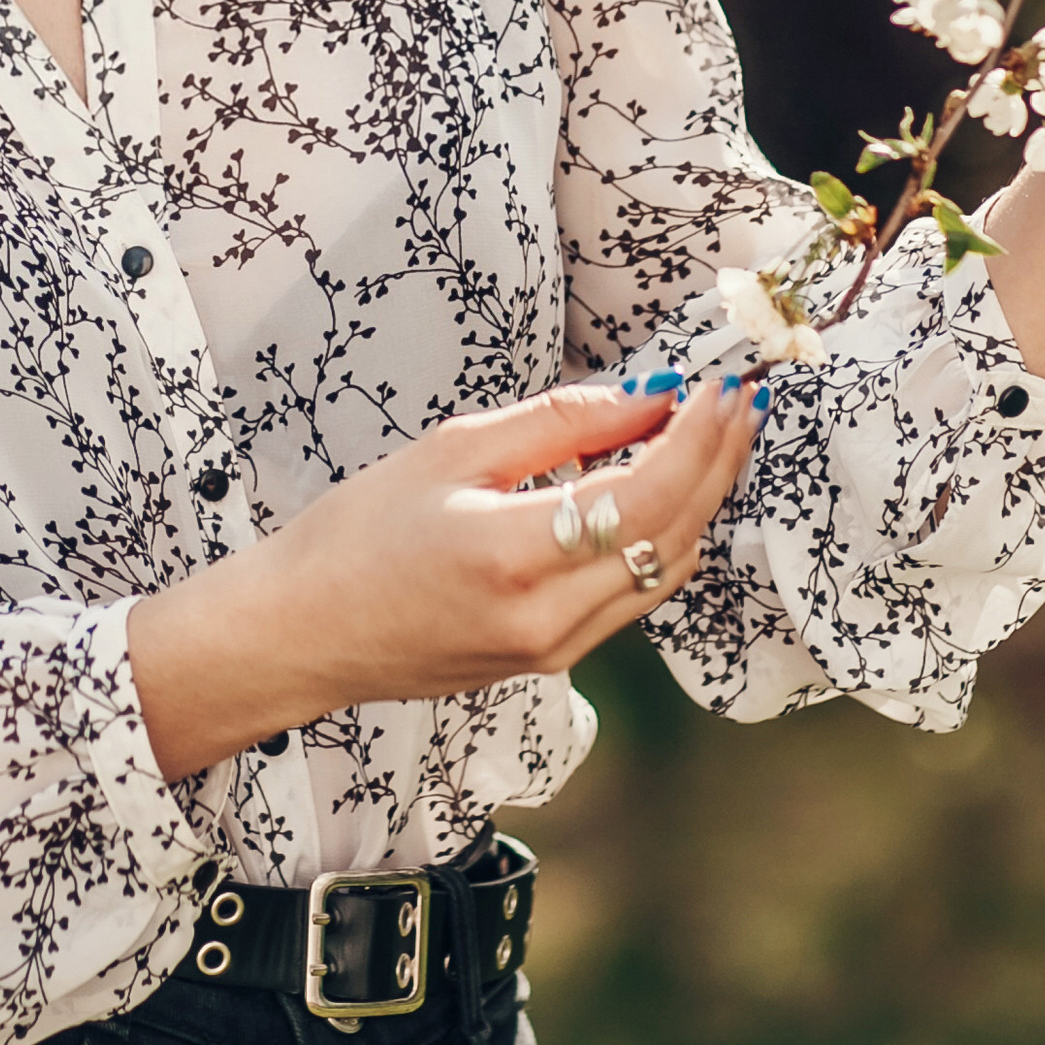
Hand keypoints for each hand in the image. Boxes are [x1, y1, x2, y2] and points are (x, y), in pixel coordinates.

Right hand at [127, 375, 760, 781]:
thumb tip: (648, 396)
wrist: (303, 632)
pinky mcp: (553, 660)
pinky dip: (662, 536)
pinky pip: (634, 595)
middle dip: (719, 462)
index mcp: (515, 555)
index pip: (647, 493)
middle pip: (676, 535)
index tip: (721, 384)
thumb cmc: (357, 534)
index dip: (697, 436)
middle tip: (741, 400)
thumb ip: (559, 423)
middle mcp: (550, 617)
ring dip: (700, 499)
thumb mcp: (451, 450)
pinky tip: (659, 487)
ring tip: (713, 433)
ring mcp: (556, 649)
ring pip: (666, 570)